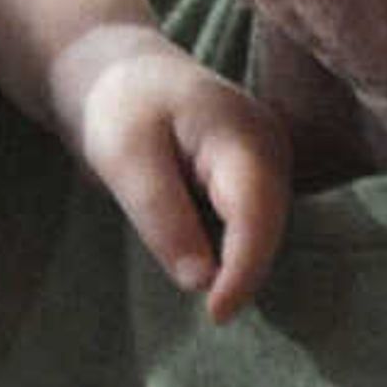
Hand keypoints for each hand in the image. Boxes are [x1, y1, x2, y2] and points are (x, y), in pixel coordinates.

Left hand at [46, 22, 291, 323]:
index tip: (216, 314)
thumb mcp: (122, 158)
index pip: (256, 215)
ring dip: (236, 264)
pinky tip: (205, 264)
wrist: (115, 71)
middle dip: (241, 272)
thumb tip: (201, 282)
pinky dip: (231, 250)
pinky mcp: (257, 178)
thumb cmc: (116, 106)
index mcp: (242, 134)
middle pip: (267, 228)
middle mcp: (272, 147)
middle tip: (209, 314)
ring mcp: (270, 161)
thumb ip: (162, 216)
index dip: (242, 271)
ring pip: (262, 232)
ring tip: (205, 289)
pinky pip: (252, 225)